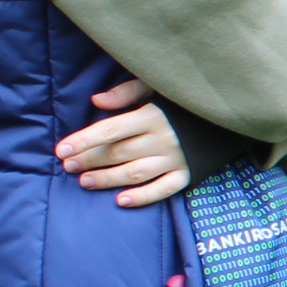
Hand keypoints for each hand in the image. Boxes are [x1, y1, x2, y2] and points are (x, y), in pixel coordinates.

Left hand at [57, 78, 190, 207]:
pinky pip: (163, 190)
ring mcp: (176, 159)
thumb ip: (126, 92)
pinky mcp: (188, 174)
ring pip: (134, 174)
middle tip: (68, 167)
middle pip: (117, 154)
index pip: (110, 130)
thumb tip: (96, 101)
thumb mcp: (157, 86)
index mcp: (152, 115)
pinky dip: (142, 197)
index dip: (83, 141)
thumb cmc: (183, 99)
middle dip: (89, 161)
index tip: (61, 151)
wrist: (225, 114)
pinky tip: (121, 201)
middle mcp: (162, 139)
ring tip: (85, 182)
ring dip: (107, 180)